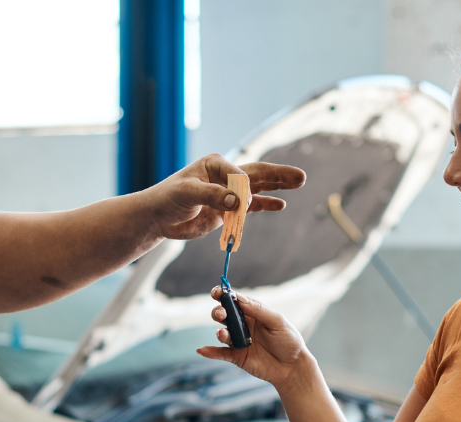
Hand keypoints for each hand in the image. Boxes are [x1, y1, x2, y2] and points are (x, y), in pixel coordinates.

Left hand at [141, 154, 305, 239]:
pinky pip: (252, 206)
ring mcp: (229, 193)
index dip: (244, 189)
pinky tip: (281, 205)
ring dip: (279, 186)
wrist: (159, 217)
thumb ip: (211, 196)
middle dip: (280, 175)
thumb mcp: (186, 193)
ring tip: (300, 182)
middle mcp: (226, 176)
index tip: (238, 205)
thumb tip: (236, 203)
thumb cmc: (168, 198)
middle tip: (301, 176)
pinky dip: (265, 205)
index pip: (239, 174)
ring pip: (259, 188)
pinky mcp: (228, 209)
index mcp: (216, 164)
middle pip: (258, 174)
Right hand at [197, 287, 314, 389]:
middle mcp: (243, 325)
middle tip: (222, 314)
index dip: (223, 294)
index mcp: (252, 312)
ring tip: (222, 334)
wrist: (293, 367)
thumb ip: (258, 310)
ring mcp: (239, 341)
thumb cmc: (289, 340)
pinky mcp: (237, 357)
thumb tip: (238, 298)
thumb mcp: (277, 321)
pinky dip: (210, 352)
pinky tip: (202, 350)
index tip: (217, 292)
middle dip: (218, 312)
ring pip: (222, 333)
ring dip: (219, 332)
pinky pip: (221, 354)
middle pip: (224, 315)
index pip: (234, 301)